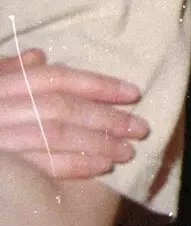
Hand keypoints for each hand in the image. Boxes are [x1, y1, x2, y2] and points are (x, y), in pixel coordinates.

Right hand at [0, 50, 146, 178]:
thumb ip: (8, 72)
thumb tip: (39, 56)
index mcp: (1, 86)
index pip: (57, 79)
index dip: (98, 85)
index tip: (134, 94)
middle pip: (62, 107)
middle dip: (105, 117)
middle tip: (140, 128)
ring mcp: (0, 138)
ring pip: (56, 135)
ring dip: (97, 142)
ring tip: (127, 151)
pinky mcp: (1, 169)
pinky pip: (41, 165)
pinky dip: (74, 164)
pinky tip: (102, 166)